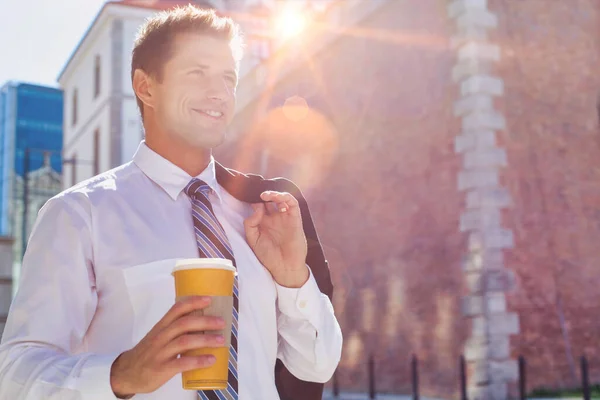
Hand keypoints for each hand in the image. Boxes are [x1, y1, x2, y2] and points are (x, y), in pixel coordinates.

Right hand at [110, 296, 225, 397]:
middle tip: (221, 322)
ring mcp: (161, 352)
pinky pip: (182, 363)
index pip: (177, 309)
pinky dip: (198, 361)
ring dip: (205, 340)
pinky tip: (211, 360)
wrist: (126, 373)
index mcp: (161, 326)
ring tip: (221, 340)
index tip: (209, 299)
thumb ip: (175, 329)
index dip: (193, 302)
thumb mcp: (158, 336)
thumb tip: (203, 323)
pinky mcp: (162, 368)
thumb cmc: (148, 353)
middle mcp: (161, 337)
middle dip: (205, 321)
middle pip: (184, 324)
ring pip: (185, 342)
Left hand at [244, 191, 308, 287]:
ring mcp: (285, 218)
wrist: (284, 267)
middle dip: (263, 194)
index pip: (258, 206)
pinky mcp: (295, 219)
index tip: (247, 199)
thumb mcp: (253, 240)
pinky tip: (278, 198)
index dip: (253, 200)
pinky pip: (293, 204)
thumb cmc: (268, 256)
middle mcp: (274, 218)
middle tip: (257, 195)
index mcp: (263, 222)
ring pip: (281, 199)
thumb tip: (257, 209)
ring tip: (265, 195)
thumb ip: (250, 224)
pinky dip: (286, 197)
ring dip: (274, 194)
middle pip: (269, 200)